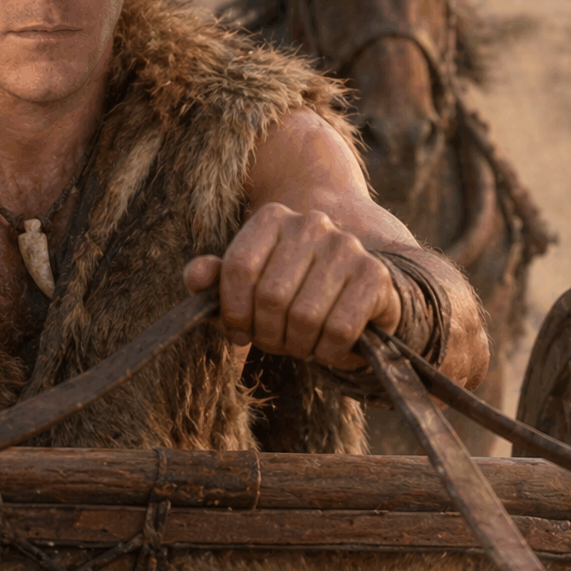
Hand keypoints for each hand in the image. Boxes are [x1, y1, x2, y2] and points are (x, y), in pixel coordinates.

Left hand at [183, 202, 400, 368]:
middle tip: (276, 343)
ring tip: (302, 344)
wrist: (352, 301)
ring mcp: (346, 246)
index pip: (238, 268)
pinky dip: (328, 351)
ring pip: (304, 316)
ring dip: (299, 346)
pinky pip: (339, 329)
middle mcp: (310, 223)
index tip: (239, 330)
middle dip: (268, 334)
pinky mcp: (374, 275)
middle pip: (271, 296)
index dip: (233, 311)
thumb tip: (195, 275)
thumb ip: (213, 282)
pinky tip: (329, 347)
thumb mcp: (242, 291)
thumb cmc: (288, 297)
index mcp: (272, 219)